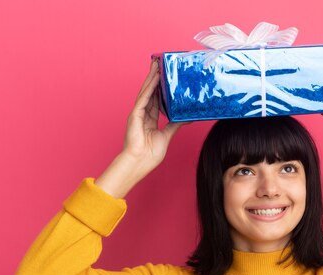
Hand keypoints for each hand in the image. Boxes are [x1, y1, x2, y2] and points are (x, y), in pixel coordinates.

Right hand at [121, 57, 191, 174]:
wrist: (140, 162)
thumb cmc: (150, 154)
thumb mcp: (167, 135)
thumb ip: (175, 125)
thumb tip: (187, 118)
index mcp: (149, 119)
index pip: (156, 100)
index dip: (160, 88)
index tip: (165, 77)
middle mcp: (143, 114)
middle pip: (150, 92)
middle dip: (155, 78)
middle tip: (160, 64)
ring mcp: (138, 113)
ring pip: (146, 91)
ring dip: (152, 77)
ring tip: (157, 64)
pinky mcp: (135, 114)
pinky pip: (144, 97)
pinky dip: (150, 87)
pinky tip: (155, 78)